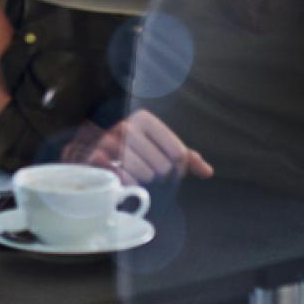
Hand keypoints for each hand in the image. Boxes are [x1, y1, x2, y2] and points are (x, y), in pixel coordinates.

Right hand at [66, 111, 212, 183]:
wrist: (96, 157)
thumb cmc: (136, 155)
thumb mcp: (161, 151)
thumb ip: (187, 159)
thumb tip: (208, 171)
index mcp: (144, 119)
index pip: (178, 152)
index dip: (177, 166)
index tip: (164, 164)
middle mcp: (126, 125)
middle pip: (162, 165)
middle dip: (158, 175)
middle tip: (147, 171)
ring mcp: (109, 141)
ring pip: (145, 173)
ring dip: (143, 180)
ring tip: (136, 175)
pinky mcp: (95, 157)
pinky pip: (124, 178)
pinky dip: (128, 184)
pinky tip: (126, 180)